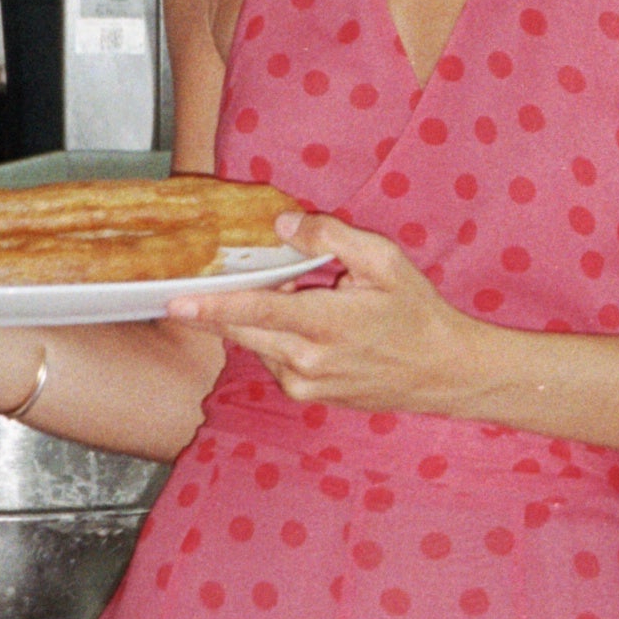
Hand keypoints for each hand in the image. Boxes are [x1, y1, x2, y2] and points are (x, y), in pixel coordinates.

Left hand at [174, 213, 494, 414]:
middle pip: (243, 332)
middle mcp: (308, 361)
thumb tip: (283, 222)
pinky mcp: (306, 396)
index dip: (212, 308)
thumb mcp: (384, 261)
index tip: (175, 303)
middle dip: (220, 309)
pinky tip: (309, 326)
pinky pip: (273, 360)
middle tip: (201, 286)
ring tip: (304, 301)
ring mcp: (305, 384)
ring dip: (260, 320)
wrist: (443, 372)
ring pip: (257, 345)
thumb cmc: (416, 312)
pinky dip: (277, 338)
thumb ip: (331, 237)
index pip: (256, 313)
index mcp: (326, 324)